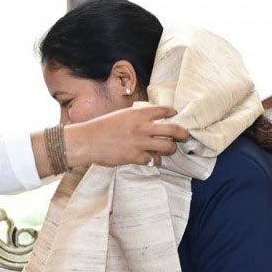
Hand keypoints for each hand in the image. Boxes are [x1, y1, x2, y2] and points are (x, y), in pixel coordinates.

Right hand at [66, 105, 188, 167]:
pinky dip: (154, 160)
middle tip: (185, 136)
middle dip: (183, 134)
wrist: (87, 141)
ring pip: (167, 147)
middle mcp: (142, 127)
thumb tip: (148, 122)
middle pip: (173, 130)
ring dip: (170, 149)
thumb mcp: (120, 115)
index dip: (172, 113)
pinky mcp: (135, 157)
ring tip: (168, 150)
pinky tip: (152, 159)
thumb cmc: (100, 127)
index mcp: (138, 113)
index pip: (164, 111)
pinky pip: (153, 160)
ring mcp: (140, 143)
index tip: (175, 116)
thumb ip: (136, 118)